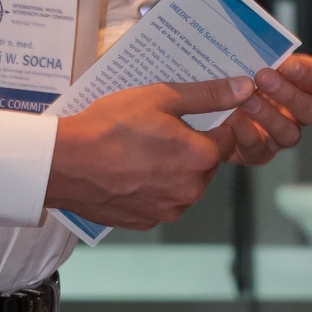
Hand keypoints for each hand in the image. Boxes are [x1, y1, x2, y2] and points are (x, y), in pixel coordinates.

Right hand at [44, 77, 254, 230]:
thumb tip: (246, 89)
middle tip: (156, 129)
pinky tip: (128, 171)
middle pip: (204, 163)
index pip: (226, 138)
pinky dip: (150, 188)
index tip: (184, 117)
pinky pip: (159, 201)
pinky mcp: (145, 222)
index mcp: (200, 157)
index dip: (209, 124)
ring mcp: (167, 210)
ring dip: (170, 169)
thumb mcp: (160, 97)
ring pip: (182, 184)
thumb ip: (208, 94)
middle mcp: (191, 190)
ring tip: (138, 150)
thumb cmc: (111, 125)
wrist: (66, 163)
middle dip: (188, 147)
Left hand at [211, 53, 311, 167]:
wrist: (201, 103)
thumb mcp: (240, 55)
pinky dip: (244, 131)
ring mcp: (277, 135)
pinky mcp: (256, 152)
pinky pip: (258, 148)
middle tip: (264, 76)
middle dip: (289, 94)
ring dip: (269, 115)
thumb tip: (256, 29)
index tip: (290, 63)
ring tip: (246, 99)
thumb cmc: (226, 73)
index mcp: (300, 86)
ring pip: (289, 133)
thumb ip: (253, 47)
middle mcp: (295, 113)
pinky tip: (228, 117)